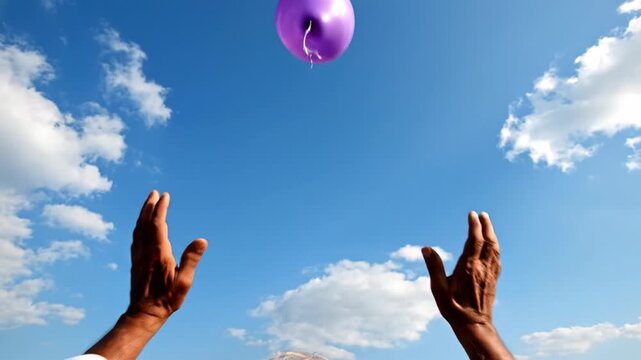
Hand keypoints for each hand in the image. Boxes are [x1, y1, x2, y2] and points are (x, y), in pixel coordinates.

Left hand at [85, 190, 206, 358]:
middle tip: (154, 192)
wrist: (143, 314)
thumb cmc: (166, 299)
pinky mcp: (135, 262)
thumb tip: (202, 240)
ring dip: (142, 214)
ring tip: (148, 204)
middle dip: (149, 206)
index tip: (165, 196)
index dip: (161, 208)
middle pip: (145, 222)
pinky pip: (135, 238)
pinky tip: (141, 227)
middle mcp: (146, 251)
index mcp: (159, 252)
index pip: (157, 223)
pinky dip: (139, 226)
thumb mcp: (184, 281)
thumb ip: (191, 259)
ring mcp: (138, 256)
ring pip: (138, 229)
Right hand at [422, 211, 511, 359]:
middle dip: (486, 226)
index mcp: (468, 266)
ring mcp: (489, 273)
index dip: (474, 225)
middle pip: (488, 241)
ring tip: (488, 225)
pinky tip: (494, 247)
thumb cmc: (453, 308)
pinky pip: (497, 259)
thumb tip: (426, 248)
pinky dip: (496, 248)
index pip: (474, 240)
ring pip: (495, 249)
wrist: (473, 325)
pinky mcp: (493, 280)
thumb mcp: (438, 288)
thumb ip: (433, 267)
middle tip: (483, 214)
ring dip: (492, 234)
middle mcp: (481, 267)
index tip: (472, 214)